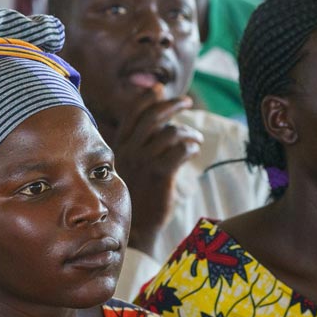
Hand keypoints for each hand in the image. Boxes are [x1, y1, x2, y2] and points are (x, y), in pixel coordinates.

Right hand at [112, 84, 202, 256]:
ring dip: (188, 132)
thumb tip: (157, 116)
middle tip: (187, 103)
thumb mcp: (131, 165)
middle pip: (153, 116)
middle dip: (172, 104)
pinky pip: (180, 150)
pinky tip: (193, 152)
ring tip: (196, 139)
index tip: (160, 89)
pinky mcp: (159, 175)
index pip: (133, 112)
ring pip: (170, 133)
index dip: (148, 97)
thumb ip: (140, 141)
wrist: (135, 227)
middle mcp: (129, 151)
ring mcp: (143, 163)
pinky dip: (190, 147)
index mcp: (121, 146)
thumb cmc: (137, 195)